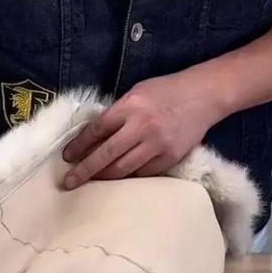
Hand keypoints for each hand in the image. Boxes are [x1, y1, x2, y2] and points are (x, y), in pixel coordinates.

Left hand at [61, 68, 224, 189]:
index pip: (97, 130)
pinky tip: (118, 179)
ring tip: (91, 182)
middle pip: (106, 155)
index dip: (79, 146)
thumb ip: (117, 113)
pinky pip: (143, 173)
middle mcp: (142, 126)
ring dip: (104, 177)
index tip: (67, 157)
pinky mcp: (171, 157)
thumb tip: (94, 136)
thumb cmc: (166, 91)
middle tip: (69, 181)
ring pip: (123, 169)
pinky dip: (128, 176)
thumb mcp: (136, 93)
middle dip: (84, 170)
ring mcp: (158, 144)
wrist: (203, 95)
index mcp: (130, 106)